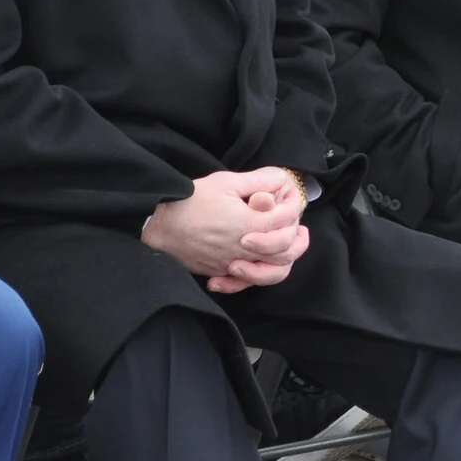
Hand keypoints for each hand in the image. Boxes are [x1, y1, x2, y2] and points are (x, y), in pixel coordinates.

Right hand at [143, 168, 308, 293]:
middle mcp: (245, 247)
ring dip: (283, 259)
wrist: (159, 226)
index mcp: (249, 223)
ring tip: (287, 247)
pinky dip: (259, 274)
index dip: (293, 207)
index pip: (285, 220)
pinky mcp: (221, 270)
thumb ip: (256, 181)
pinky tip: (260, 264)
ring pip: (271, 271)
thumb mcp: (225, 182)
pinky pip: (248, 280)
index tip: (291, 198)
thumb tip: (281, 180)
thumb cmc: (191, 201)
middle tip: (300, 228)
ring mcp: (233, 262)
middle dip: (297, 238)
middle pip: (285, 251)